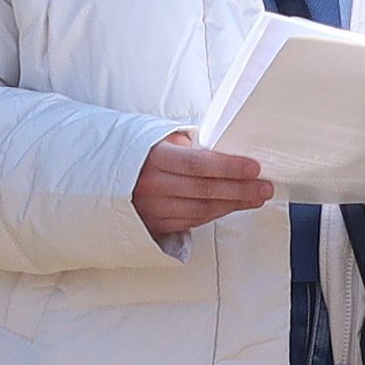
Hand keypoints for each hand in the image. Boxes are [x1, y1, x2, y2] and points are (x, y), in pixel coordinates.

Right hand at [131, 135, 275, 242]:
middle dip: (240, 189)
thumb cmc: (137, 154)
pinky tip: (232, 206)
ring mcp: (153, 209)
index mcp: (154, 159)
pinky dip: (216, 213)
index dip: (229, 167)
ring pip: (203, 210)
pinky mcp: (155, 225)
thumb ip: (188, 144)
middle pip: (206, 190)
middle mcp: (153, 187)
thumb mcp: (158, 138)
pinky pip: (193, 220)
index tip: (254, 168)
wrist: (99, 179)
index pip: (199, 164)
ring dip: (234, 204)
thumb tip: (224, 148)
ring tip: (256, 197)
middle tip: (265, 187)